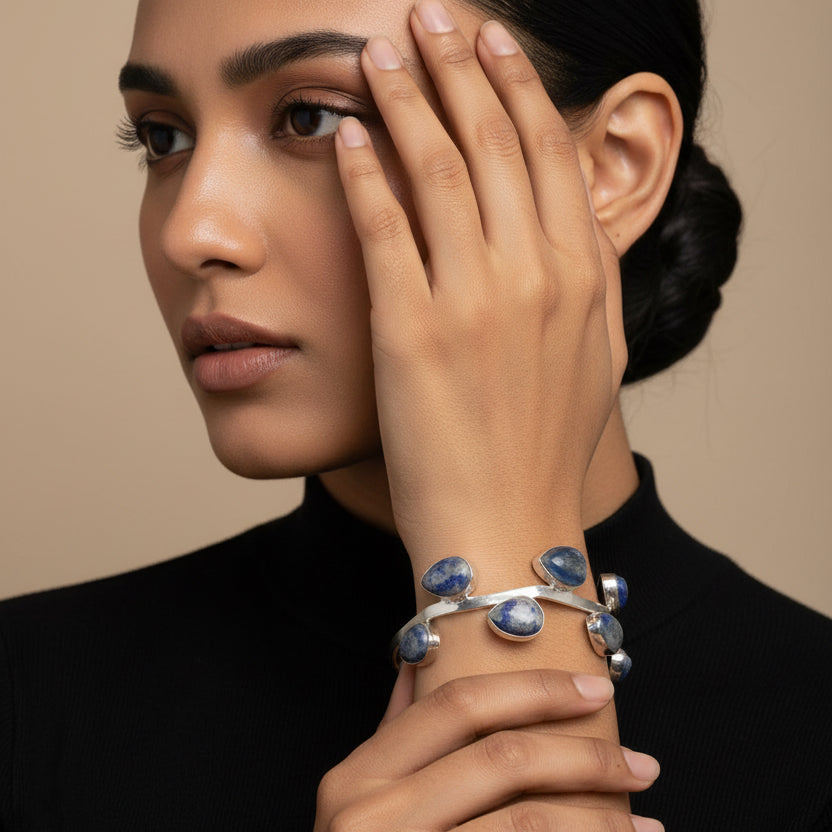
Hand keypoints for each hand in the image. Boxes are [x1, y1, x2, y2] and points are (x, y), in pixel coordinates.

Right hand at [314, 668, 660, 830]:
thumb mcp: (360, 799)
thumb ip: (393, 734)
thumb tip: (421, 666)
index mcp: (361, 775)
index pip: (458, 704)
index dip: (534, 688)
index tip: (595, 690)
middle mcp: (375, 814)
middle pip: (503, 758)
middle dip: (584, 756)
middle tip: (641, 763)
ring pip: (528, 822)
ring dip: (600, 821)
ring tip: (644, 824)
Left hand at [334, 2, 626, 568]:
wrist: (508, 526)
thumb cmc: (545, 450)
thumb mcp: (595, 361)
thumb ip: (589, 286)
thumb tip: (570, 224)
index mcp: (582, 279)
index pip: (549, 155)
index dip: (518, 90)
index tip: (493, 45)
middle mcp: (534, 276)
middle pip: (493, 141)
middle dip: (460, 66)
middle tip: (433, 16)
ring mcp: (473, 300)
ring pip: (437, 166)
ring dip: (405, 97)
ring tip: (378, 50)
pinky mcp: (411, 331)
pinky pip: (383, 227)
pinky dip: (362, 172)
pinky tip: (343, 134)